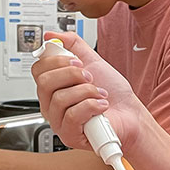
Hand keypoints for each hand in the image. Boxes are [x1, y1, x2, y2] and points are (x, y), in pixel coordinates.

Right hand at [31, 32, 147, 154]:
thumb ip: (72, 44)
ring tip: (99, 94)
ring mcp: (59, 121)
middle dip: (72, 74)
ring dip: (87, 91)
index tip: (77, 61)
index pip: (38, 69)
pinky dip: (92, 106)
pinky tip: (101, 107)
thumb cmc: (112, 92)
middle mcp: (52, 104)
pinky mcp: (69, 135)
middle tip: (90, 77)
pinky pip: (72, 115)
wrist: (130, 113)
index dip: (56, 61)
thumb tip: (50, 35)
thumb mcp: (92, 60)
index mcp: (53, 87)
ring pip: (60, 98)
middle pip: (44, 82)